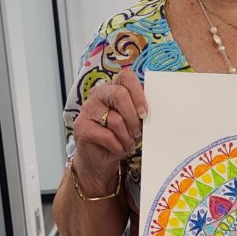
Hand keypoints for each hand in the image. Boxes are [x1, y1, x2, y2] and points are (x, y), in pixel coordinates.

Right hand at [72, 68, 147, 187]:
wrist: (101, 159)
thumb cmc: (120, 137)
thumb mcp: (133, 121)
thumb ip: (140, 110)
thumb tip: (154, 108)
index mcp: (112, 88)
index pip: (126, 77)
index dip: (138, 93)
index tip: (145, 113)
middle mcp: (98, 94)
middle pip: (120, 94)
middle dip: (133, 118)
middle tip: (138, 132)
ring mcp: (87, 109)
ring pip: (116, 120)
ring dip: (127, 137)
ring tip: (128, 143)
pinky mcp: (81, 127)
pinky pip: (108, 136)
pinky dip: (118, 146)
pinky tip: (119, 148)